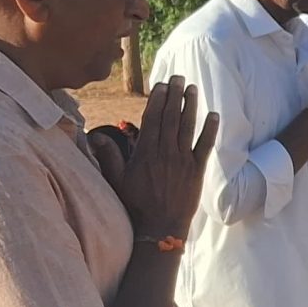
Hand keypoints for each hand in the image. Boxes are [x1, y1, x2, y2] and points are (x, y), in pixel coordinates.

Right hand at [105, 77, 219, 237]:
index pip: (152, 119)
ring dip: (190, 106)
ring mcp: (182, 161)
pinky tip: (213, 115)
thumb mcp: (116, 180)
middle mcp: (165, 153)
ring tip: (192, 88)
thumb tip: (93, 135)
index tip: (161, 85)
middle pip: (170, 118)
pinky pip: (205, 146)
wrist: (160, 228)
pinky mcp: (197, 171)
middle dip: (174, 96)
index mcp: (145, 153)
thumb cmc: (135, 204)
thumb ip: (108, 156)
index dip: (157, 100)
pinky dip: (210, 130)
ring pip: (187, 127)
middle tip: (178, 78)